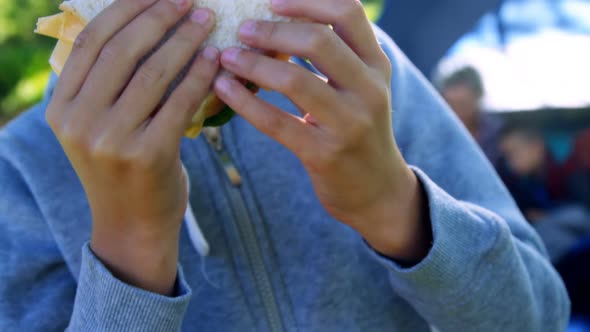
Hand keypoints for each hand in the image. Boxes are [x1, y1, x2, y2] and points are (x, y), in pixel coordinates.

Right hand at [46, 0, 218, 293]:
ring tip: (206, 22)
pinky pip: (179, 101)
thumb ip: (107, 85)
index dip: (127, 10)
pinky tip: (215, 59)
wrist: (133, 225)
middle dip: (160, 18)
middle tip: (190, 2)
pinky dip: (199, 75)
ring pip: (153, 72)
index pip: (91, 41)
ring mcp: (111, 139)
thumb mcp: (100, 126)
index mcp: (62, 106)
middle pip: (122, 50)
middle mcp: (79, 121)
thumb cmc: (124, 169)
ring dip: (185, 41)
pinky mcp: (147, 154)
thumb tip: (144, 26)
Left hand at [214, 0, 430, 260]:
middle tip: (242, 29)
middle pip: (319, 40)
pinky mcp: (324, 154)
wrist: (376, 189)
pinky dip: (244, 101)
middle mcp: (369, 89)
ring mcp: (349, 123)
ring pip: (294, 80)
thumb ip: (332, 57)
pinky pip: (276, 122)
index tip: (272, 1)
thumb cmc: (357, 129)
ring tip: (226, 56)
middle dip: (272, 29)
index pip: (348, 12)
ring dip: (252, 63)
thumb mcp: (358, 87)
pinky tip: (223, 89)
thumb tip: (276, 23)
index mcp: (376, 65)